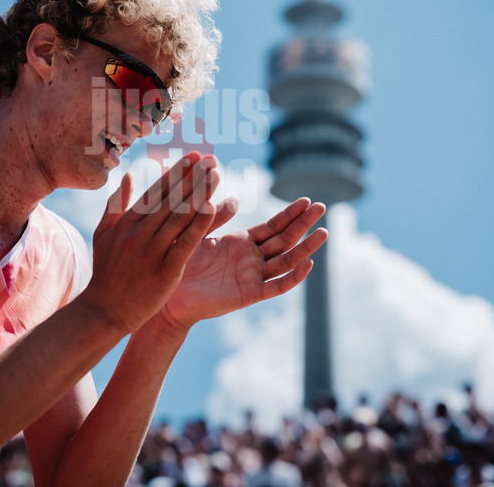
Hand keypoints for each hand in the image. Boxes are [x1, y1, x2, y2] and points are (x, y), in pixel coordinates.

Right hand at [79, 154, 219, 333]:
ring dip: (200, 192)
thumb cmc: (105, 272)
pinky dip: (199, 224)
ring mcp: (152, 251)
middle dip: (193, 176)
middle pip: (171, 199)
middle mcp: (139, 232)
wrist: (104, 311)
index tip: (193, 156)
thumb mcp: (103, 235)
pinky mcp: (165, 270)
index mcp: (126, 222)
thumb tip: (127, 176)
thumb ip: (115, 205)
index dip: (176, 172)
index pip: (156, 191)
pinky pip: (186, 243)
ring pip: (180, 216)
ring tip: (216, 175)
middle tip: (211, 159)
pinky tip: (213, 207)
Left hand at [159, 197, 327, 329]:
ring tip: (323, 232)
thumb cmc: (180, 263)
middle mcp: (252, 258)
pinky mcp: (250, 294)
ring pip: (286, 260)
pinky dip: (293, 277)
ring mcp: (253, 276)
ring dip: (305, 247)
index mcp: (242, 241)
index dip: (290, 214)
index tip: (307, 200)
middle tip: (323, 207)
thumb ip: (216, 218)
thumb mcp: (199, 233)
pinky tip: (308, 264)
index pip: (273, 225)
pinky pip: (276, 286)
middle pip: (285, 239)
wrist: (169, 295)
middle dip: (303, 223)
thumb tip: (235, 199)